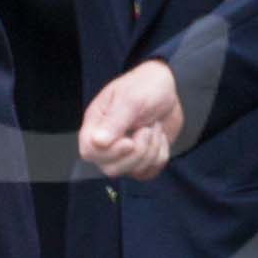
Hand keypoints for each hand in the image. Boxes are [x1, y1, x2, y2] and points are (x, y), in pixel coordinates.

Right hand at [78, 60, 182, 180]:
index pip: (89, 152)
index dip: (109, 153)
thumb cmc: (144, 86)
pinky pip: (149, 171)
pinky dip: (160, 154)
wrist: (169, 88)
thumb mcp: (130, 99)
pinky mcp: (142, 159)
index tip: (129, 141)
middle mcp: (107, 142)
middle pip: (110, 168)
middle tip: (146, 129)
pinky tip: (158, 136)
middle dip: (137, 152)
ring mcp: (124, 153)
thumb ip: (114, 121)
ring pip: (133, 171)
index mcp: (96, 124)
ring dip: (152, 149)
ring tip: (153, 127)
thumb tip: (97, 142)